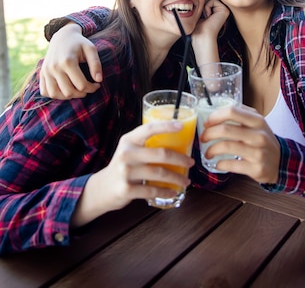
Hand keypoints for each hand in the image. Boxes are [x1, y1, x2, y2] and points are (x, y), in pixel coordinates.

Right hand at [39, 23, 102, 98]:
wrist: (62, 36)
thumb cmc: (79, 43)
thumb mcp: (90, 49)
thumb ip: (96, 64)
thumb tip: (99, 80)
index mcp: (68, 61)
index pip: (81, 85)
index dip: (92, 88)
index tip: (97, 84)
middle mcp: (54, 67)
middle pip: (69, 92)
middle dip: (82, 93)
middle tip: (88, 88)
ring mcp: (46, 71)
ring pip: (55, 94)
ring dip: (68, 96)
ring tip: (77, 90)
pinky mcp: (42, 73)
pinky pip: (45, 91)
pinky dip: (55, 94)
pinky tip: (65, 89)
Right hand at [72, 120, 194, 225]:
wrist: (101, 188)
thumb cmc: (123, 166)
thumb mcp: (129, 150)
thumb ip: (146, 144)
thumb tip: (176, 142)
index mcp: (129, 140)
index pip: (149, 128)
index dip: (166, 126)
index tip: (181, 126)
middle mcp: (127, 154)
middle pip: (160, 154)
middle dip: (180, 159)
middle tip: (191, 162)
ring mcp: (125, 172)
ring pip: (159, 173)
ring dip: (176, 178)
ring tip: (186, 180)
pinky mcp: (126, 189)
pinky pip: (152, 190)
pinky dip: (166, 191)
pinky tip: (173, 191)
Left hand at [191, 0, 229, 65]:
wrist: (202, 36)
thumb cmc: (198, 27)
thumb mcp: (198, 12)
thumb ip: (200, 2)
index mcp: (215, 10)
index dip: (200, 4)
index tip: (199, 14)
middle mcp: (220, 9)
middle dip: (202, 4)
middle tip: (203, 16)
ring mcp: (223, 9)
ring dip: (204, 6)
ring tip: (206, 16)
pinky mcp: (225, 9)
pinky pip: (212, 0)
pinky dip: (207, 7)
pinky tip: (208, 16)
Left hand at [200, 105, 280, 183]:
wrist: (281, 162)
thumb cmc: (262, 140)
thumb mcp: (257, 123)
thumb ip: (240, 115)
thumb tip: (214, 114)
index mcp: (257, 120)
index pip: (232, 111)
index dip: (215, 116)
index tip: (207, 123)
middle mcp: (259, 135)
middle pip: (226, 129)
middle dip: (209, 134)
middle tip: (203, 138)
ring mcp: (258, 152)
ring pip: (226, 147)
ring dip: (211, 150)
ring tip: (208, 153)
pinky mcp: (256, 168)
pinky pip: (232, 164)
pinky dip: (220, 164)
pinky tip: (218, 163)